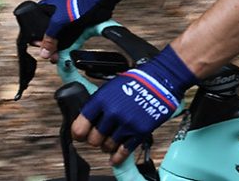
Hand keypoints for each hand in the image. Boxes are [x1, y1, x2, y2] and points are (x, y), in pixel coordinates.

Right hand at [37, 0, 127, 59]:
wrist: (97, 3)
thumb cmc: (78, 4)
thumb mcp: (58, 21)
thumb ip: (49, 37)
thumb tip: (43, 52)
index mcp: (46, 9)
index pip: (35, 27)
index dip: (37, 39)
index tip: (39, 48)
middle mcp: (54, 17)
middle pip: (47, 35)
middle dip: (48, 47)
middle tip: (49, 55)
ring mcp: (64, 23)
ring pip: (57, 39)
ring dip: (56, 50)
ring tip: (56, 58)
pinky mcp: (74, 29)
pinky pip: (67, 41)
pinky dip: (65, 48)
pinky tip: (63, 55)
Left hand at [72, 45, 195, 164]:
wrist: (160, 81)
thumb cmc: (136, 81)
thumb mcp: (110, 86)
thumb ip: (97, 103)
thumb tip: (85, 118)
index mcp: (101, 100)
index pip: (79, 127)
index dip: (78, 133)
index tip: (81, 134)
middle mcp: (112, 112)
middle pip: (93, 140)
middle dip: (95, 139)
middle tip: (98, 135)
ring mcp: (126, 123)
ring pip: (107, 146)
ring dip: (107, 145)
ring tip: (111, 139)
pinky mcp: (139, 131)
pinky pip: (124, 151)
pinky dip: (118, 156)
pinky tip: (115, 157)